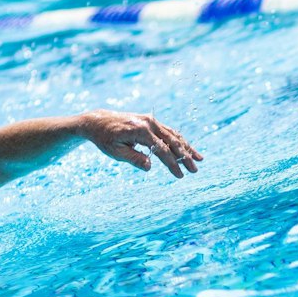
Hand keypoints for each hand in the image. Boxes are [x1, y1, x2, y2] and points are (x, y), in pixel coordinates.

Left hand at [74, 109, 203, 177]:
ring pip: (173, 135)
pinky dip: (179, 140)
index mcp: (140, 131)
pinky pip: (168, 131)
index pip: (161, 150)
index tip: (180, 176)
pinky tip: (188, 149)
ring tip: (199, 159)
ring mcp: (151, 120)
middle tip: (194, 170)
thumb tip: (149, 167)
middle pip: (172, 141)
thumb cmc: (105, 139)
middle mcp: (148, 123)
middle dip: (185, 157)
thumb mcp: (116, 152)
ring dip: (187, 148)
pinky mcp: (151, 121)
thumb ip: (134, 158)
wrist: (98, 121)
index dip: (172, 164)